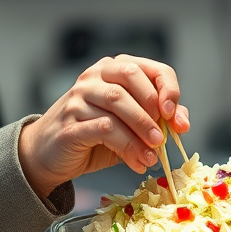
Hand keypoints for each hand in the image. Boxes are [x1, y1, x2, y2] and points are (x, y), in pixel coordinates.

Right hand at [17, 55, 189, 197]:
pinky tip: (137, 163)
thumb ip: (157, 119)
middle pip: (131, 77)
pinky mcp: (70, 122)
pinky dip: (127, 147)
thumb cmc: (94, 136)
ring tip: (154, 154)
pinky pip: (104, 128)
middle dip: (152, 108)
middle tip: (163, 137)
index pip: (151, 68)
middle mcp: (95, 76)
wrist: (48, 154)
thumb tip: (181, 122)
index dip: (169, 90)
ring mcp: (79, 97)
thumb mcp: (130, 126)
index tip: (176, 117)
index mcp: (114, 70)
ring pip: (117, 102)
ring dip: (141, 130)